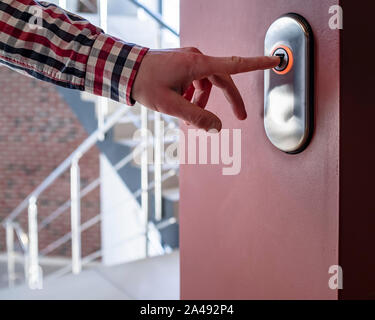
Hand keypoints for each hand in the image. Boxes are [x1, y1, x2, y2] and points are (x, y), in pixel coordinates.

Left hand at [132, 47, 279, 130]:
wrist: (124, 69)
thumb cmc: (145, 84)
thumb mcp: (171, 105)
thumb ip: (196, 117)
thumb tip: (217, 127)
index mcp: (197, 64)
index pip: (234, 65)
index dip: (257, 64)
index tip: (275, 60)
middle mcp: (196, 58)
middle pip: (223, 81)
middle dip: (230, 100)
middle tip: (240, 118)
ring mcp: (189, 59)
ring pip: (207, 84)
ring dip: (202, 101)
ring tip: (188, 116)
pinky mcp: (182, 63)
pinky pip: (196, 81)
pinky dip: (194, 95)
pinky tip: (181, 104)